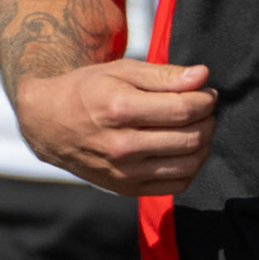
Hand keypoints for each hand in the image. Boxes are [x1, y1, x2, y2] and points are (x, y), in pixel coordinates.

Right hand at [13, 59, 217, 194]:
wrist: (50, 124)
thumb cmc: (89, 90)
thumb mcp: (122, 70)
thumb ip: (164, 74)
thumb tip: (202, 76)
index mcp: (121, 109)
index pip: (184, 109)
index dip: (205, 100)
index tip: (207, 93)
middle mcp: (122, 146)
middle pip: (191, 138)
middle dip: (208, 120)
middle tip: (204, 109)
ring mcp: (124, 172)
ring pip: (189, 164)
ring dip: (204, 144)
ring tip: (197, 127)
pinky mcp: (126, 189)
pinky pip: (176, 185)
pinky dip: (191, 167)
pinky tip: (185, 150)